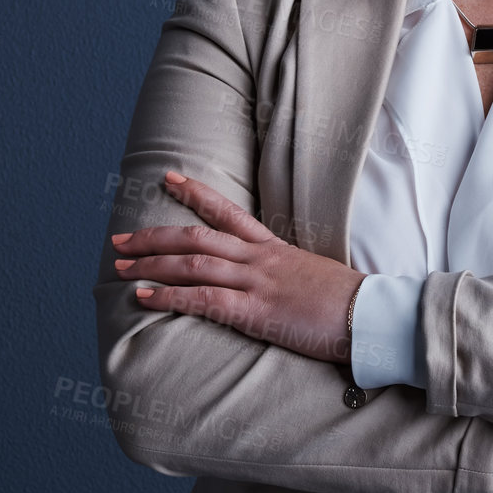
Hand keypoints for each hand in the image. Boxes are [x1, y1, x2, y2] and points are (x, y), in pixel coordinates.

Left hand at [109, 171, 363, 363]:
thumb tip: (271, 280)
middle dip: (153, 236)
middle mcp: (259, 258)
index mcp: (273, 247)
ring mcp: (257, 282)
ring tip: (119, 267)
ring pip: (192, 263)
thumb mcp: (312, 276)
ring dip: (151, 264)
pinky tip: (145, 297)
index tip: (168, 177)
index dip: (195, 193)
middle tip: (118, 239)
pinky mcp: (257, 311)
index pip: (227, 211)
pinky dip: (170, 296)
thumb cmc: (349, 302)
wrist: (374, 315)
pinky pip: (204, 299)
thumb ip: (285, 273)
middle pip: (196, 236)